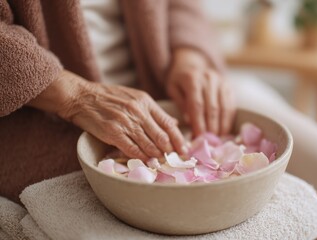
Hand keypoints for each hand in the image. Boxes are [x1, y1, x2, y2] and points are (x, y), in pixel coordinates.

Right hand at [28, 70, 184, 159]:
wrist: (81, 96)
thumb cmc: (108, 97)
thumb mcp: (134, 97)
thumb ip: (153, 111)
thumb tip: (173, 123)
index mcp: (145, 102)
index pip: (168, 123)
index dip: (178, 138)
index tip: (184, 149)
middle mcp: (138, 111)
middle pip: (161, 136)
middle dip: (170, 151)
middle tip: (174, 159)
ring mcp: (126, 122)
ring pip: (148, 145)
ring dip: (156, 156)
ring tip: (161, 162)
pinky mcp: (113, 132)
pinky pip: (132, 149)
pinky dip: (140, 158)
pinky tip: (145, 162)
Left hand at [166, 48, 235, 135]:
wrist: (192, 63)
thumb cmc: (179, 80)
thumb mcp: (173, 89)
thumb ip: (180, 103)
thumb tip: (189, 121)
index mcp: (192, 79)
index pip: (197, 105)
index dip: (198, 123)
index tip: (198, 137)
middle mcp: (209, 78)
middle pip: (211, 108)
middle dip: (210, 128)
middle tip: (208, 143)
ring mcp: (221, 81)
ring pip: (223, 108)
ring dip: (221, 126)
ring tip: (216, 139)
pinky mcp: (229, 86)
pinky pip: (231, 105)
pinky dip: (228, 120)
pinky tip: (224, 131)